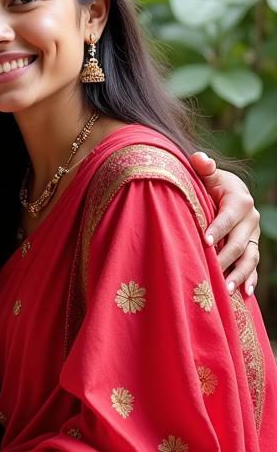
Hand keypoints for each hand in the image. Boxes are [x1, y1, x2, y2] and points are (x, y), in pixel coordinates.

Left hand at [189, 154, 260, 294]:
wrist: (225, 191)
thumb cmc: (210, 183)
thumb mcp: (207, 174)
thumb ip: (203, 167)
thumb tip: (199, 158)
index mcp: (239, 200)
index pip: (228, 216)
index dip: (218, 229)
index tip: (204, 241)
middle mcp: (251, 219)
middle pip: (240, 242)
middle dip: (226, 257)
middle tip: (211, 271)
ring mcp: (253, 235)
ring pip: (250, 257)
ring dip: (240, 274)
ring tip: (226, 289)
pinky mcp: (252, 247)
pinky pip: (253, 266)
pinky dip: (250, 279)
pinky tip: (244, 293)